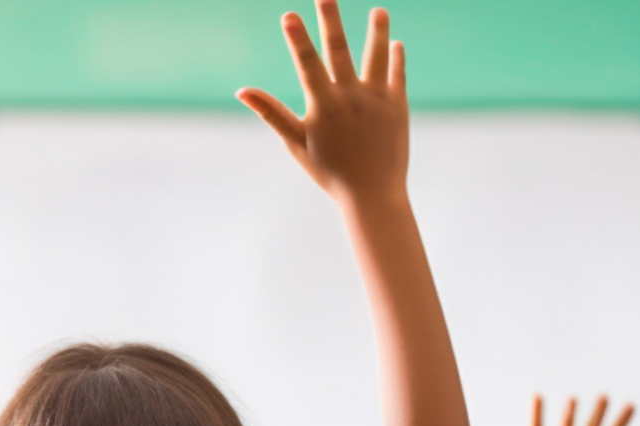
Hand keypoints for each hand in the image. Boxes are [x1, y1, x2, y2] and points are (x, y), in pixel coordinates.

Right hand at [239, 3, 408, 204]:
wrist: (372, 194)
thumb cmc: (329, 171)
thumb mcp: (296, 142)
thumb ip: (271, 111)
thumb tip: (242, 91)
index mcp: (324, 105)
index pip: (307, 64)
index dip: (298, 39)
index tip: (289, 15)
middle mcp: (351, 97)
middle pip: (339, 49)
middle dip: (331, 19)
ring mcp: (377, 99)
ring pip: (376, 55)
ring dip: (377, 30)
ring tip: (379, 11)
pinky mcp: (397, 105)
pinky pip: (397, 74)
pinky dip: (396, 58)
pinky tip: (394, 43)